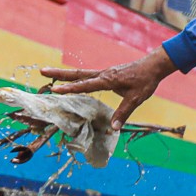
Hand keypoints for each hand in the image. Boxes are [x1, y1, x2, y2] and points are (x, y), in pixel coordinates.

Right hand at [41, 47, 176, 128]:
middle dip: (59, 74)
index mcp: (108, 79)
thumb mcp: (136, 99)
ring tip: (48, 73)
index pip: (86, 85)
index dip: (71, 88)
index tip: (56, 89)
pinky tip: (71, 80)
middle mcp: (103, 74)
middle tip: (41, 71)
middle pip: (77, 74)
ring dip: (65, 74)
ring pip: (80, 73)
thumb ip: (123, 113)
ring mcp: (104, 73)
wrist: (153, 66)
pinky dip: (76, 77)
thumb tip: (113, 129)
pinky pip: (87, 75)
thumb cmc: (145, 82)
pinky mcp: (106, 74)